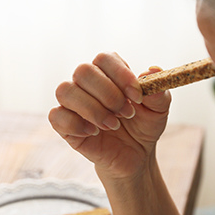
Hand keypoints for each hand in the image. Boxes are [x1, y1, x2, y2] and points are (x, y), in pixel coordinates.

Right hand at [48, 52, 170, 178]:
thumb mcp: (158, 111)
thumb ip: (158, 91)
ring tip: (112, 125)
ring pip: (65, 91)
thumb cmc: (143, 127)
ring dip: (93, 109)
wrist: (135, 156)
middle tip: (126, 114)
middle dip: (108, 94)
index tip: (137, 96)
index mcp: (109, 73)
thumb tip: (152, 70)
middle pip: (83, 71)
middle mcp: (87, 84)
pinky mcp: (64, 125)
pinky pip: (56, 116)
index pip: (104, 59)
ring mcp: (73, 104)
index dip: (120, 74)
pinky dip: (76, 124)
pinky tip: (94, 133)